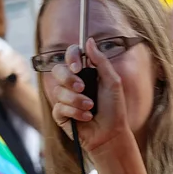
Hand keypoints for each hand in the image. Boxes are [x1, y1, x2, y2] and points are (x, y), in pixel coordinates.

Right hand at [51, 38, 128, 153]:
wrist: (111, 133)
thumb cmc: (114, 107)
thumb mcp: (112, 81)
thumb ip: (100, 61)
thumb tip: (89, 40)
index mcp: (85, 73)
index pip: (70, 56)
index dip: (70, 57)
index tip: (78, 67)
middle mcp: (73, 83)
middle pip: (58, 70)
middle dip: (69, 79)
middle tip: (82, 87)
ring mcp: (65, 98)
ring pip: (58, 91)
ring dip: (77, 100)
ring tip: (91, 107)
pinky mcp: (60, 114)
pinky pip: (59, 108)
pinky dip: (75, 112)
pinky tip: (86, 117)